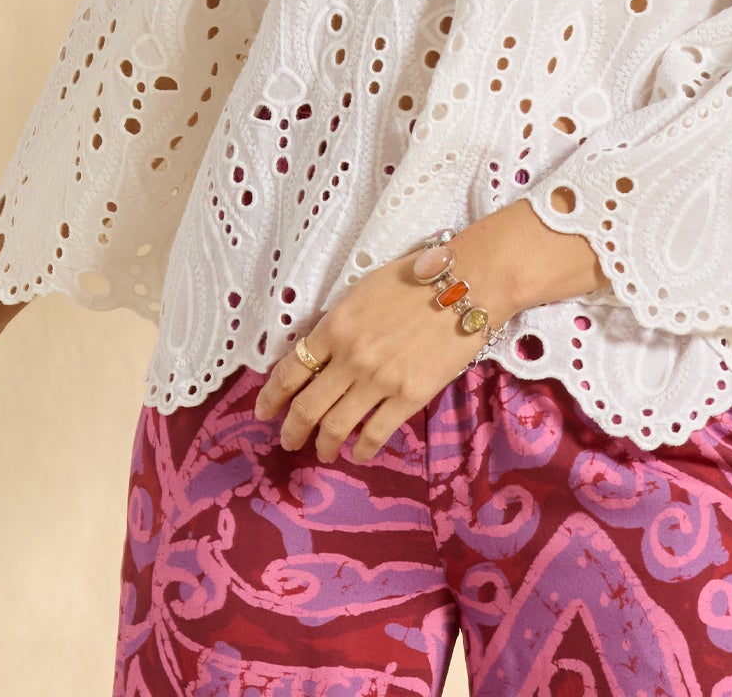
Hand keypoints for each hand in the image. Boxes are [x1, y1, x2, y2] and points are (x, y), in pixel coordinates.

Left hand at [250, 248, 494, 463]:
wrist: (468, 284)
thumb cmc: (417, 278)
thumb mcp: (363, 292)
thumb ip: (338, 325)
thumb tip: (319, 356)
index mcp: (335, 325)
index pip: (290, 370)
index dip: (271, 397)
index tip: (264, 412)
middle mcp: (350, 357)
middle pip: (307, 407)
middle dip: (292, 430)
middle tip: (288, 441)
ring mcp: (379, 380)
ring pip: (336, 427)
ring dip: (324, 445)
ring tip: (323, 452)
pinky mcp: (409, 397)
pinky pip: (375, 434)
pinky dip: (362, 450)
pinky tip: (358, 453)